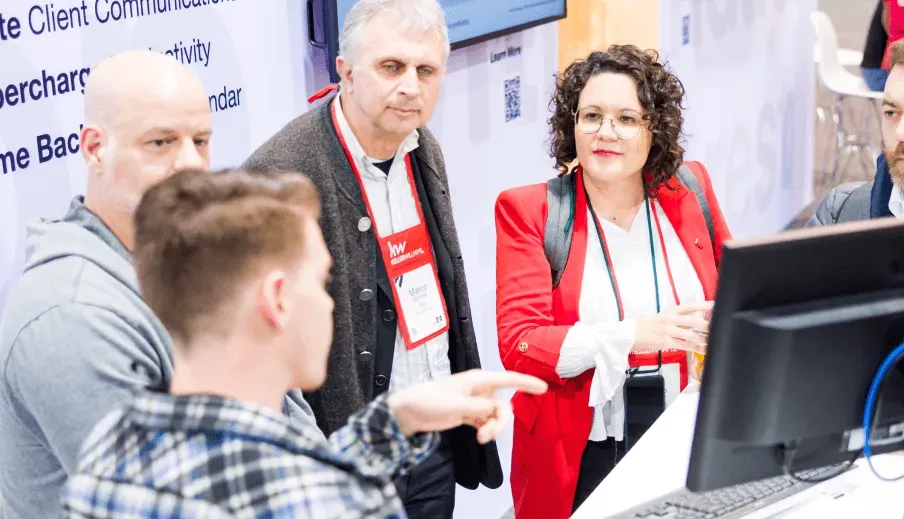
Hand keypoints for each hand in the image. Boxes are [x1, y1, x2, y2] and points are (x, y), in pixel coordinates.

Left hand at [386, 370, 547, 443]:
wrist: (408, 412)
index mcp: (477, 380)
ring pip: (496, 416)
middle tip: (489, 436)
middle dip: (501, 422)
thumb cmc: (429, 401)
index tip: (544, 388)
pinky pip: (487, 422)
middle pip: (504, 405)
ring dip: (493, 429)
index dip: (526, 382)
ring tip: (481, 438)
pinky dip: (487, 430)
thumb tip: (495, 409)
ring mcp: (475, 402)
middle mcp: (479, 390)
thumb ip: (477, 407)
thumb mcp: (454, 404)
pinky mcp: (469, 414)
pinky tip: (479, 437)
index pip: (508, 379)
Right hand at [633, 301, 713, 353]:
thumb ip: (677, 320)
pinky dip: (695, 349)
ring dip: (703, 339)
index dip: (704, 305)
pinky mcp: (665, 342)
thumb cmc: (646, 326)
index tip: (716, 305)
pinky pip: (684, 346)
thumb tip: (694, 325)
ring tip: (712, 342)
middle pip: (693, 321)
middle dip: (707, 326)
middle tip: (718, 328)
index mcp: (671, 311)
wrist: (629, 333)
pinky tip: (703, 350)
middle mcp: (670, 319)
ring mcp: (668, 330)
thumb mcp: (662, 318)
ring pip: (690, 335)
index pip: (691, 306)